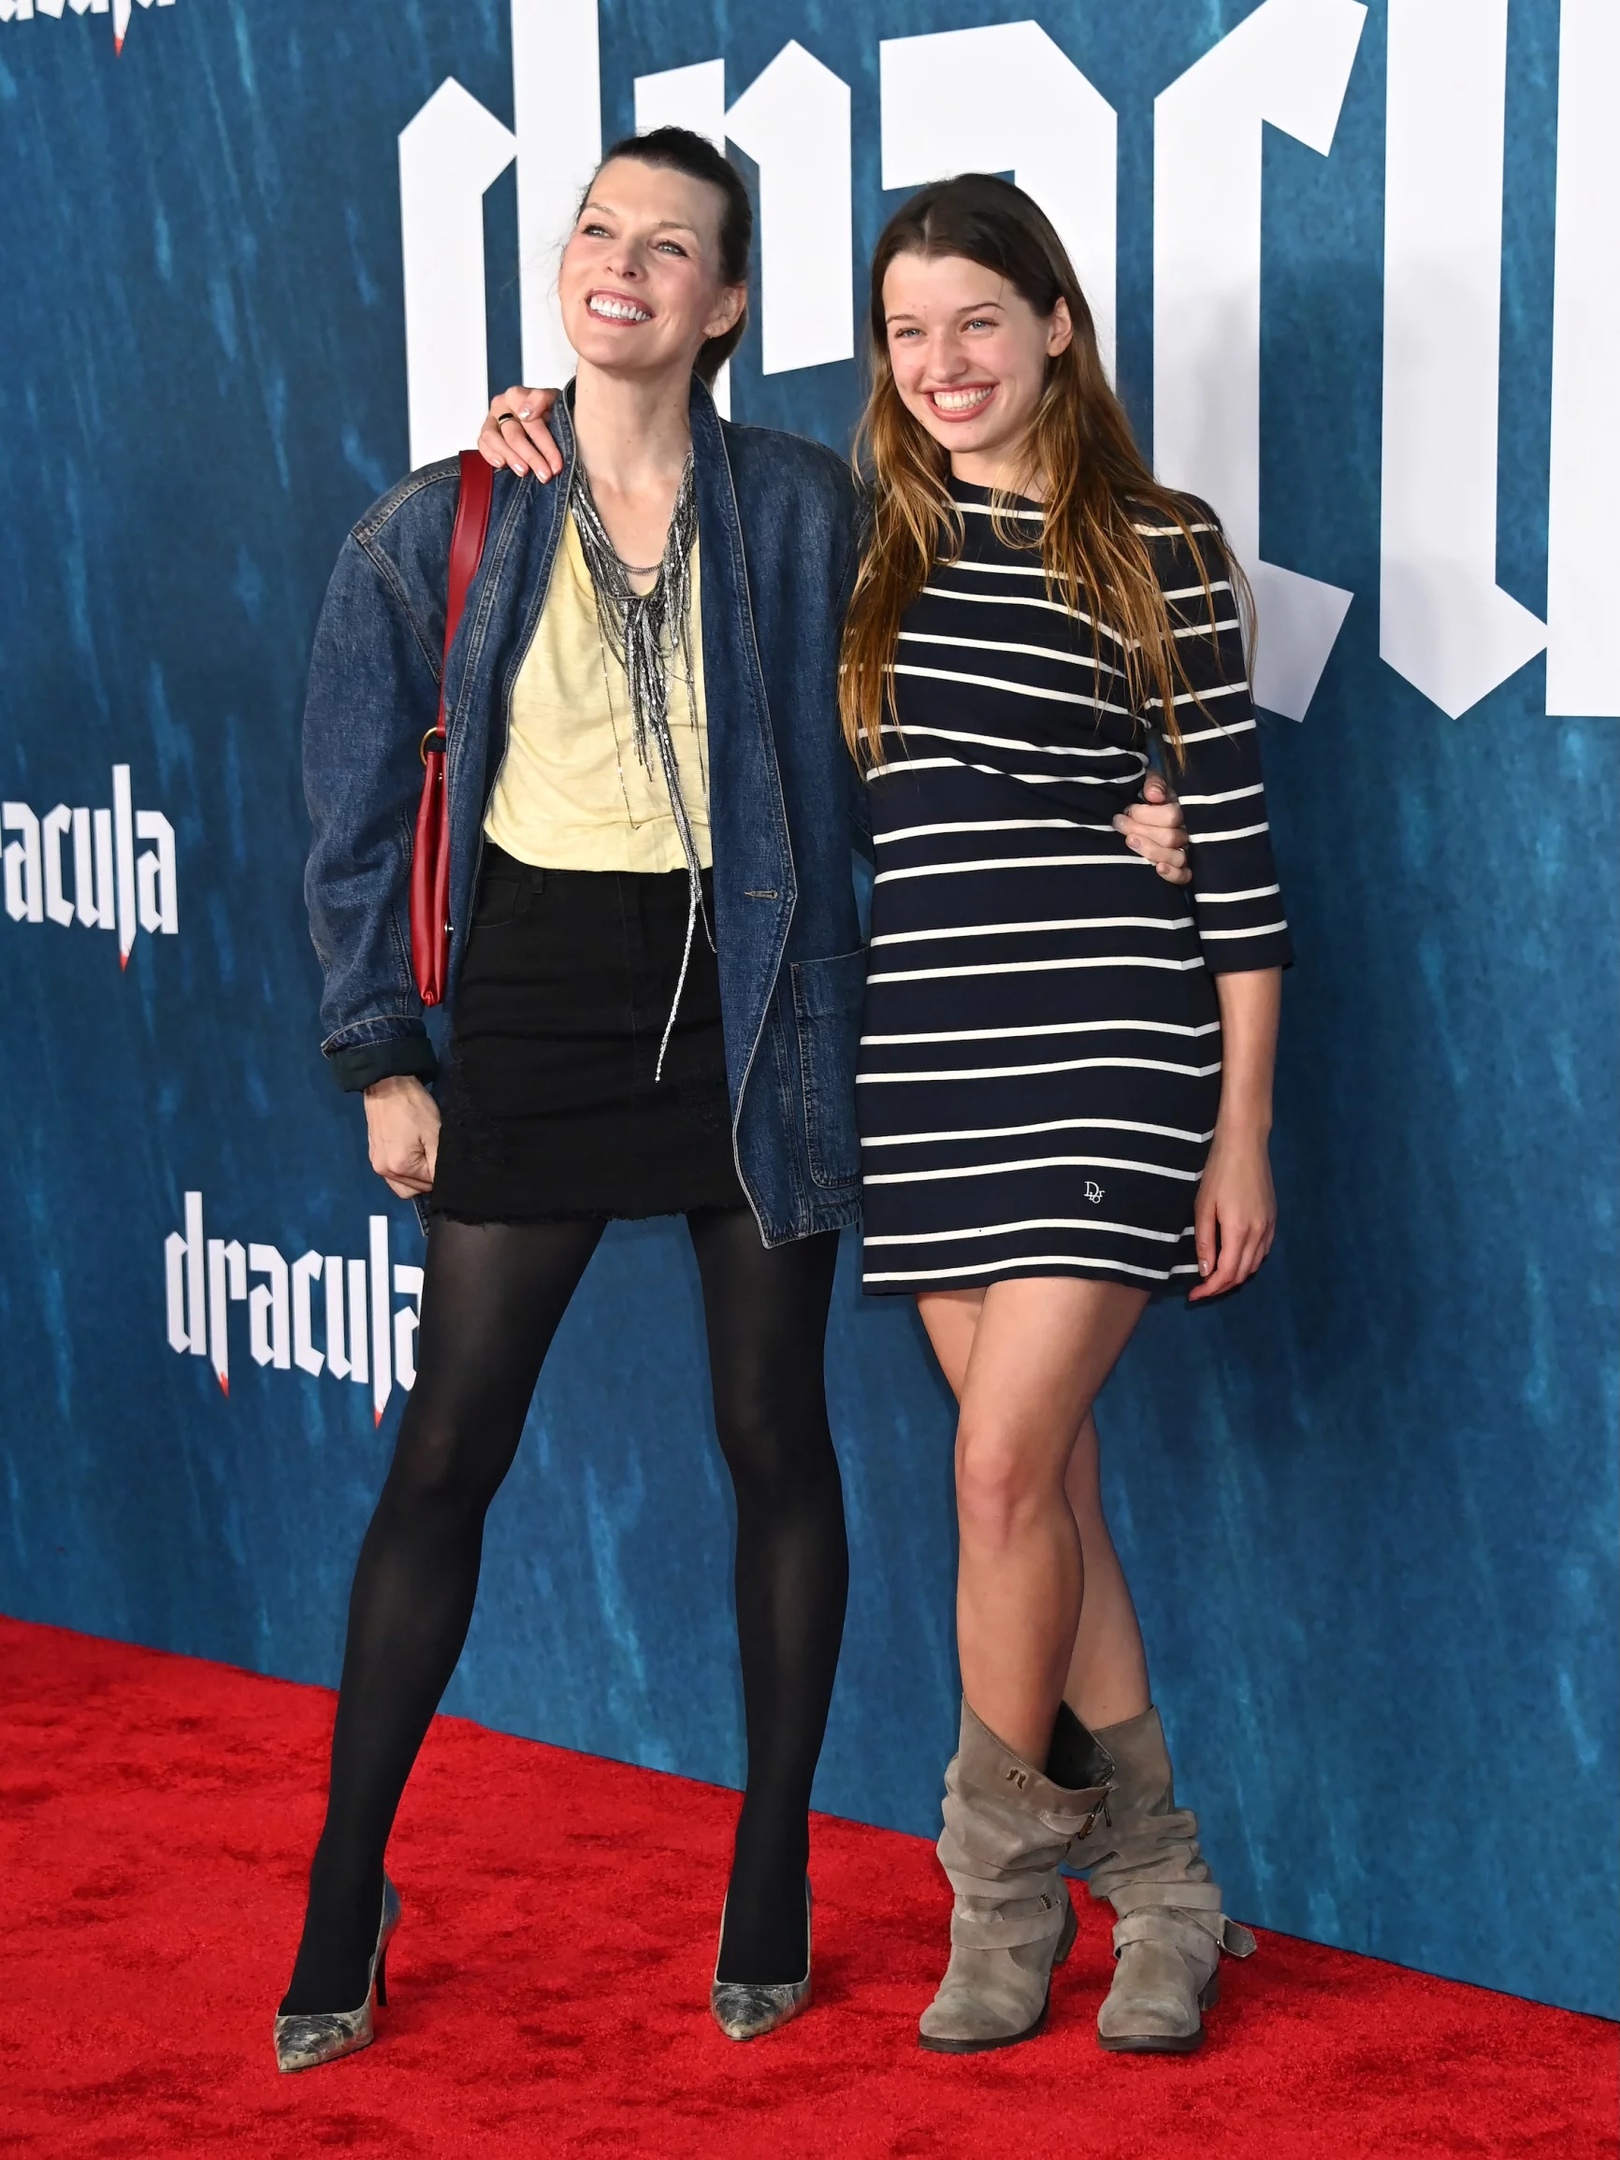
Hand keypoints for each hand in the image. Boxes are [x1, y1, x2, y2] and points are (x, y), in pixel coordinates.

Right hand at [363, 1075, 440, 1198]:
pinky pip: (393, 1176)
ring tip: (424, 1156)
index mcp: (399, 1167)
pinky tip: (412, 1155)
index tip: (443, 1156)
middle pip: (415, 1190)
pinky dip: (404, 1172)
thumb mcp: (434, 1133)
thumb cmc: (413, 1107)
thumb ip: (439, 1163)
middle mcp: (384, 1172)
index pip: (429, 1185)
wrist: (386, 1085)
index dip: (441, 1174)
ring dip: (416, 1177)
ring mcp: (376, 1165)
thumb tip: (444, 1182)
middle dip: (428, 1178)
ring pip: (403, 1186)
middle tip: (435, 1155)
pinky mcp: (374, 1157)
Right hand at [478, 386, 563, 479]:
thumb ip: (542, 399)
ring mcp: (491, 420)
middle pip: (513, 434)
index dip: (545, 444)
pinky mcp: (485, 434)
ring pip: (494, 439)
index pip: (530, 421)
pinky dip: (490, 455)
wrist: (544, 415)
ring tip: (524, 472)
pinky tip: (502, 465)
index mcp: (517, 396)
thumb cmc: (548, 409)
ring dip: (511, 458)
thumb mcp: (554, 400)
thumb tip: (525, 413)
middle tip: (545, 475)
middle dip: (532, 457)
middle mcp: (501, 406)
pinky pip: (482, 444)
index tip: (556, 463)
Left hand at [1114, 773, 1190, 883]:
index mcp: (1181, 809)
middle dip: (1141, 830)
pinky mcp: (1181, 869)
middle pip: (1170, 837)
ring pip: (1176, 856)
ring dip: (1151, 850)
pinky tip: (1158, 869)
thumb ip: (1154, 783)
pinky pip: (1184, 876)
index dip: (1147, 815)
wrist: (1141, 816)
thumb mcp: (1151, 783)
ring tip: (1130, 841)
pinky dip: (1172, 874)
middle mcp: (1186, 831)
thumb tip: (1153, 795)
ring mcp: (1185, 851)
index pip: (1171, 815)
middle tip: (1119, 824)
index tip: (1126, 812)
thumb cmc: (1145, 799)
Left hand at [1188, 1122, 1275, 1301]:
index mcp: (1239, 1231)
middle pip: (1242, 1274)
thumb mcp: (1203, 1206)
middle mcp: (1259, 1234)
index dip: (1210, 1289)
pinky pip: (1263, 1252)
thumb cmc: (1218, 1172)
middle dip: (1221, 1287)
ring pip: (1254, 1265)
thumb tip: (1206, 1271)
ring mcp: (1269, 1227)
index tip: (1193, 1295)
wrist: (1245, 1145)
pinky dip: (1248, 1262)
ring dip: (1235, 1276)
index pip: (1226, 1274)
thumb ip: (1205, 1241)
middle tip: (1201, 1289)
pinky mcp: (1273, 1219)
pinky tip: (1234, 1259)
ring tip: (1215, 1277)